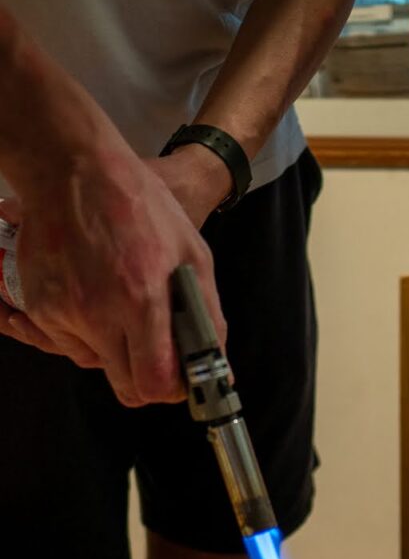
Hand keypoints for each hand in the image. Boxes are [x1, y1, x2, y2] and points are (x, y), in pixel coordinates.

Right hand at [0, 148, 226, 405]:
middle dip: (146, 378)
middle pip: (126, 388)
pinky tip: (94, 292)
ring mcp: (64, 313)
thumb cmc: (139, 206)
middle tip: (155, 352)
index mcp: (142, 298)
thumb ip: (208, 316)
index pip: (155, 383)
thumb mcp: (193, 254)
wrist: (72, 169)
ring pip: (97, 366)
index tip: (178, 379)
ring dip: (114, 351)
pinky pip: (69, 342)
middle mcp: (99, 313)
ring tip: (120, 304)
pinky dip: (85, 330)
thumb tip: (218, 366)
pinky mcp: (41, 308)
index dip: (171, 390)